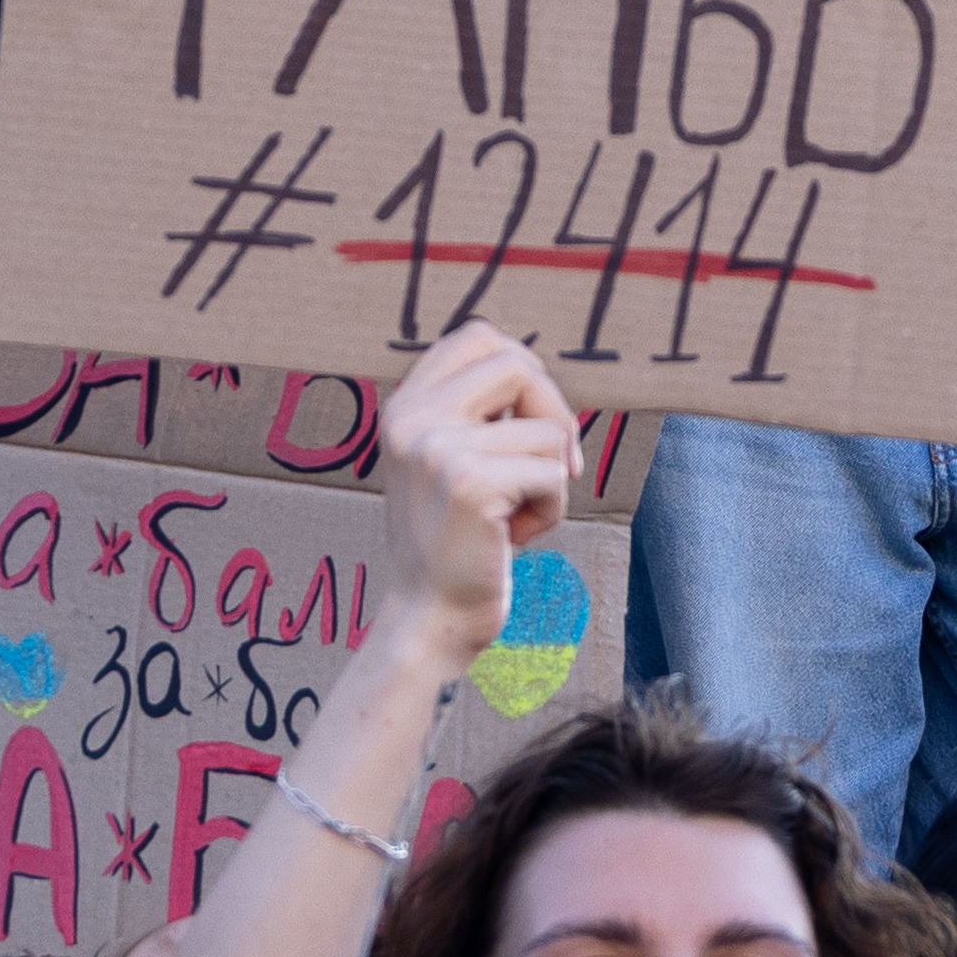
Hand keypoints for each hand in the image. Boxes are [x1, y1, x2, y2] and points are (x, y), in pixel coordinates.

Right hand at [369, 327, 580, 642]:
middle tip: (554, 464)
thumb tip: (537, 375)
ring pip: (547, 428)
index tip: (529, 420)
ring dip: (553, 475)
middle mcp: (410, 420)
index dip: (522, 370)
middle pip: (516, 363)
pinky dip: (552, 509)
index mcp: (402, 408)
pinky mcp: (470, 483)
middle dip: (553, 412)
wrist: (428, 620)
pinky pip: (553, 473)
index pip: (477, 336)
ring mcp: (436, 449)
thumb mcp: (445, 462)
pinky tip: (515, 538)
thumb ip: (472, 414)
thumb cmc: (453, 544)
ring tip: (517, 513)